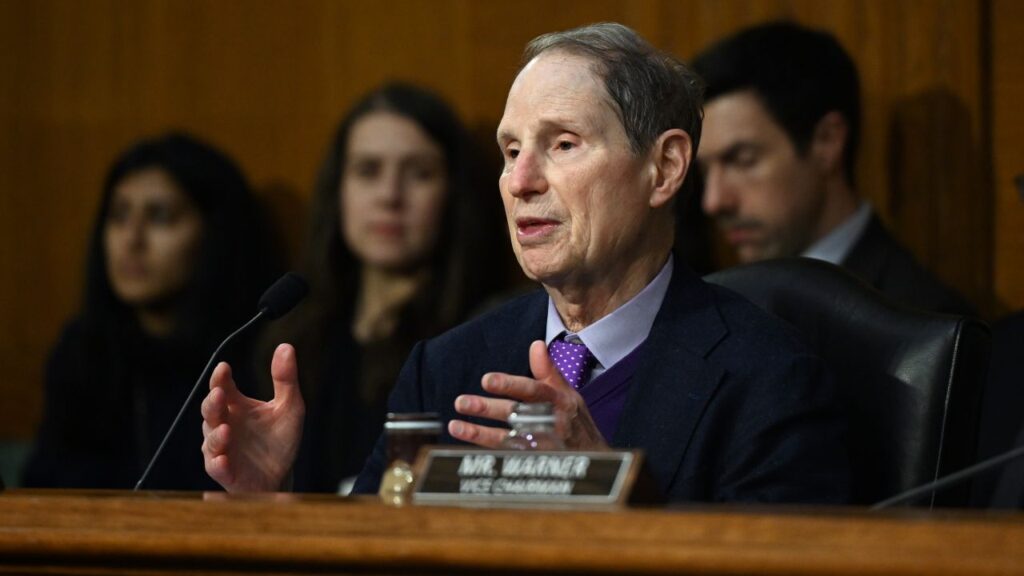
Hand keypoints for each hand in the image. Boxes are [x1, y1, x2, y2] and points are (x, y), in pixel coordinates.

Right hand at [201, 343, 304, 491]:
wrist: (282, 474)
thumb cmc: (280, 439)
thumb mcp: (290, 406)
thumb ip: (285, 378)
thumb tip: (286, 346)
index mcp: (236, 406)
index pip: (222, 387)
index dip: (220, 378)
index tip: (224, 368)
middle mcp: (224, 424)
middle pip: (210, 410)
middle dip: (212, 403)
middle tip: (219, 394)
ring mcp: (222, 449)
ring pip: (211, 440)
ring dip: (216, 435)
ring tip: (226, 429)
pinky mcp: (226, 472)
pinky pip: (217, 468)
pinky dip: (219, 463)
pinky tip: (223, 460)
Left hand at [449, 340, 607, 449]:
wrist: (595, 460)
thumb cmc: (577, 422)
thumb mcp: (568, 393)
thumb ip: (548, 370)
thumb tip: (535, 344)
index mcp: (560, 400)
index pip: (533, 390)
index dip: (510, 384)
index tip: (486, 380)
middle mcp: (552, 422)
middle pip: (516, 414)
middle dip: (487, 409)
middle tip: (461, 402)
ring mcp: (544, 446)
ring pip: (507, 439)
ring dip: (480, 434)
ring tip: (455, 426)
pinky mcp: (536, 463)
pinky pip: (508, 457)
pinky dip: (488, 451)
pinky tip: (468, 446)